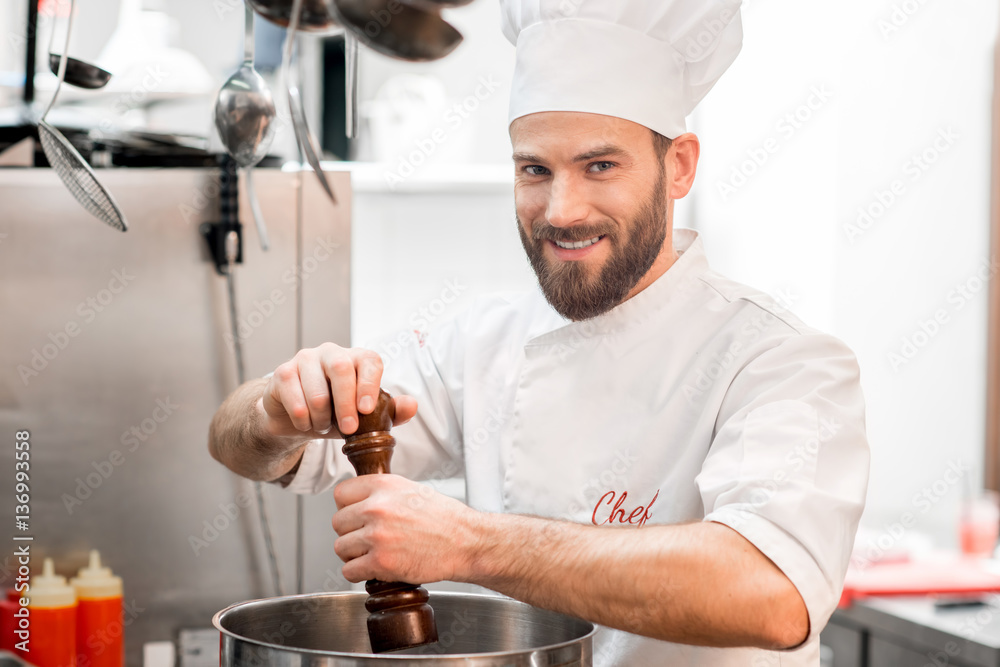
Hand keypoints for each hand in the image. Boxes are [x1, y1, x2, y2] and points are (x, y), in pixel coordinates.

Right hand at [259, 343, 417, 440]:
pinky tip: (307, 423)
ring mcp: (306, 359)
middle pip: (341, 368)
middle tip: (349, 429)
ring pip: (317, 389)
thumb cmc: (337, 413)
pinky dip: (303, 419)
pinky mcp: (283, 373)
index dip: (370, 383)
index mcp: (356, 359)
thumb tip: (412, 406)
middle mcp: (332, 353)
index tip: (366, 409)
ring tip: (323, 427)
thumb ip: (391, 412)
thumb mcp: (366, 418)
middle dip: (346, 404)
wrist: (297, 418)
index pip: (369, 360)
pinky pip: (294, 398)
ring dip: (322, 418)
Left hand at [331, 474, 479, 583]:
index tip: (355, 516)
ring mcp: (377, 535)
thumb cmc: (444, 519)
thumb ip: (382, 493)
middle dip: (350, 533)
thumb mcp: (411, 490)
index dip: (347, 507)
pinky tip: (374, 568)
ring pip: (341, 547)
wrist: (465, 543)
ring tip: (372, 554)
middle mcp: (377, 507)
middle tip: (367, 539)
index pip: (340, 493)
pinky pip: (349, 571)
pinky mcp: (380, 562)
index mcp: (384, 486)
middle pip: (338, 523)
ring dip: (353, 554)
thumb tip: (357, 501)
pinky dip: (359, 573)